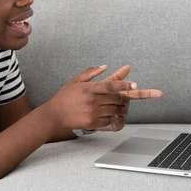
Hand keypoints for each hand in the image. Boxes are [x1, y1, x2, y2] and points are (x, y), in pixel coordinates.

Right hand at [45, 65, 160, 130]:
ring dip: (121, 108)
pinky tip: (111, 113)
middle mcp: (92, 101)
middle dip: (124, 97)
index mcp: (89, 88)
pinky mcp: (93, 123)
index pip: (110, 86)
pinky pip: (111, 120)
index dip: (123, 84)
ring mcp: (93, 113)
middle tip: (126, 96)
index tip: (134, 84)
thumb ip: (91, 72)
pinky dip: (114, 117)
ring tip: (119, 105)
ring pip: (116, 110)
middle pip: (117, 99)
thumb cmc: (66, 95)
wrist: (55, 114)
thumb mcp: (76, 80)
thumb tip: (106, 66)